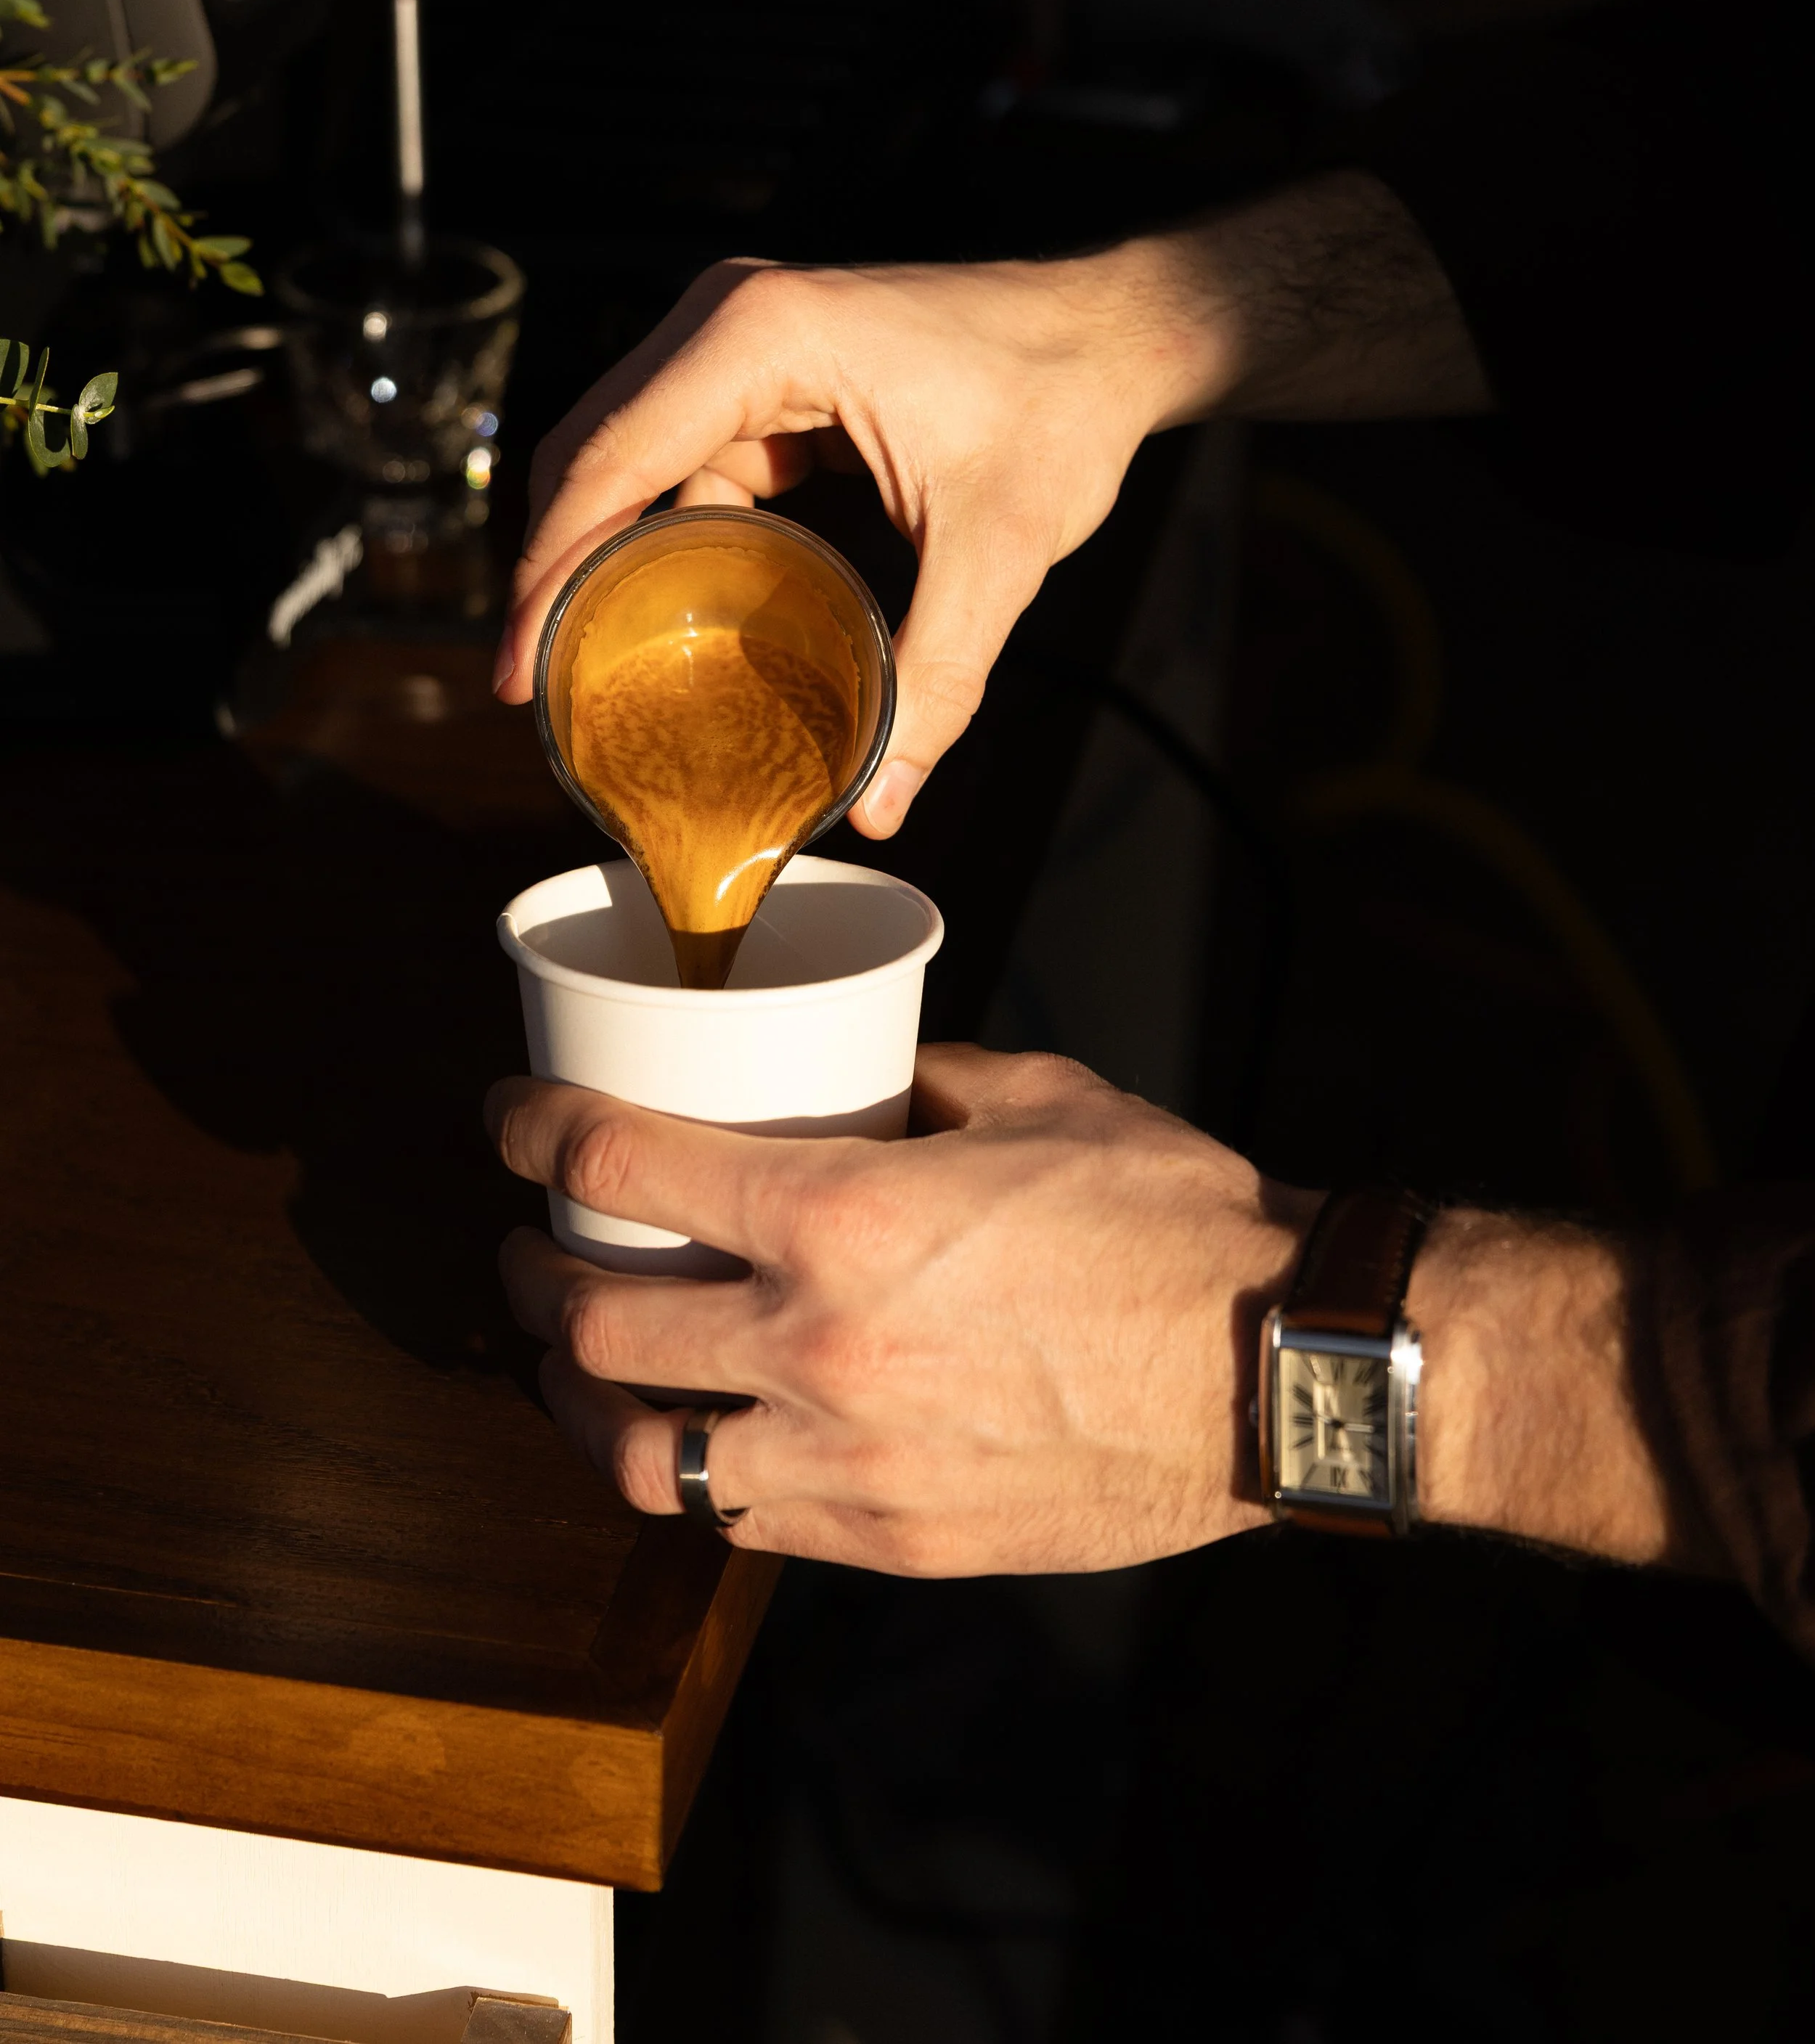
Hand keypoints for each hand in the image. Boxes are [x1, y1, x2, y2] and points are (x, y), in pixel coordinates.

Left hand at [487, 1044, 1315, 1574]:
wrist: (1273, 1369)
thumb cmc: (1170, 1222)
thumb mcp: (1036, 1098)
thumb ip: (921, 1081)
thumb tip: (863, 1074)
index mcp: (842, 1215)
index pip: (617, 1166)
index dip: (535, 1132)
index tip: (510, 1121)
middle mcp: (817, 1345)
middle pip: (592, 1323)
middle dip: (529, 1277)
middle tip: (527, 1250)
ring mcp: (847, 1460)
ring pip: (641, 1455)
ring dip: (584, 1403)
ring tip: (579, 1367)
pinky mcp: (891, 1538)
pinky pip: (742, 1526)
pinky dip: (697, 1478)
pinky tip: (700, 1441)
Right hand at [492, 180, 1483, 836]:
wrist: (1112, 334)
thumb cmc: (1059, 402)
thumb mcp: (997, 550)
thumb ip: (937, 678)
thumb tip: (884, 801)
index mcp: (758, 337)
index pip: (607, 461)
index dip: (546, 574)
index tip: (517, 672)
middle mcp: (727, 321)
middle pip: (591, 455)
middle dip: (556, 575)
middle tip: (535, 692)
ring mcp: (740, 344)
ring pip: (630, 460)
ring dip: (608, 558)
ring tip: (589, 670)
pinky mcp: (766, 377)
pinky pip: (684, 461)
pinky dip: (667, 536)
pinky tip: (668, 617)